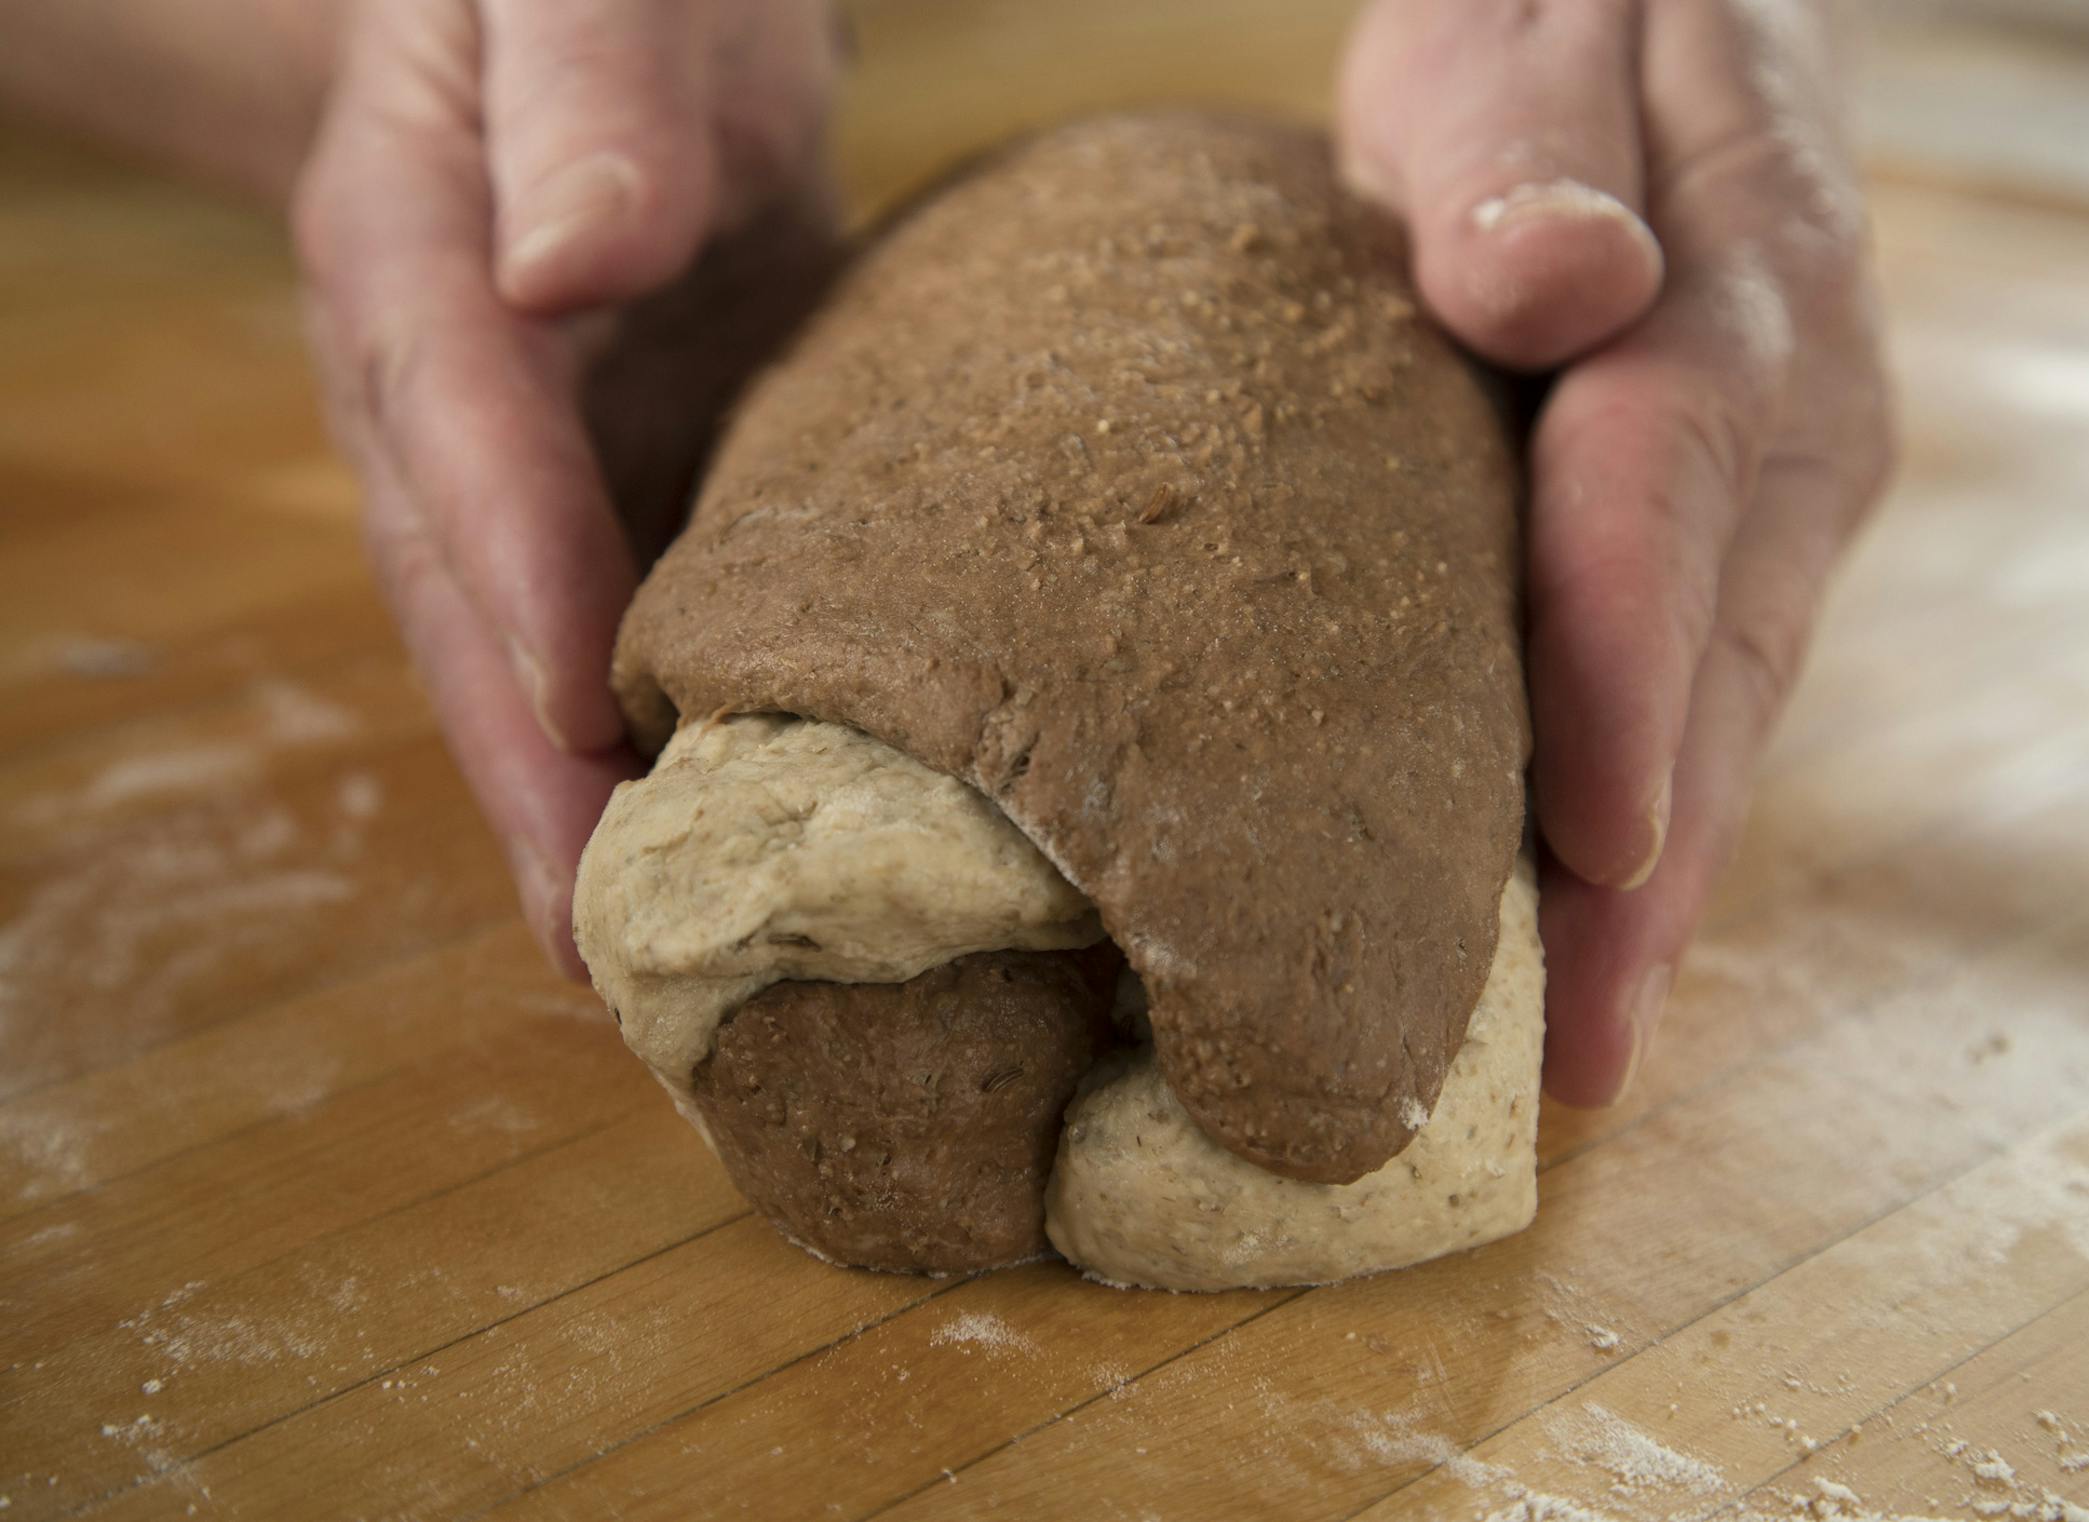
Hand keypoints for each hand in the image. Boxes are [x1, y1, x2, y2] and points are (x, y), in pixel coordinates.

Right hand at [293, 0, 842, 973]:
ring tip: (650, 976)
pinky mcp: (614, 495)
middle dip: (528, 780)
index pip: (463, 425)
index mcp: (419, 251)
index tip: (577, 718)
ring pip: (529, 656)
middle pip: (469, 602)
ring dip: (579, 817)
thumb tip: (573, 255)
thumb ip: (586, 96)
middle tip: (605, 953)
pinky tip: (722, 857)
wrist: (625, 26)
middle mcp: (445, 392)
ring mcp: (522, 464)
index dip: (517, 570)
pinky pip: (614, 636)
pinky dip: (652, 753)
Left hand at [1339, 0, 1894, 1103]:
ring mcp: (1786, 489)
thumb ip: (1528, 156)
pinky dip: (1653, 820)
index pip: (1667, 491)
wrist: (1637, 33)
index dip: (1627, 669)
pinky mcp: (1744, 537)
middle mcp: (1794, 412)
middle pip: (1719, 657)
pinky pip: (1705, 692)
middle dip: (1652, 864)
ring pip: (1727, 707)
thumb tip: (1554, 291)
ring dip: (1660, 886)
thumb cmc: (1547, 34)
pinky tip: (1597, 934)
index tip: (1589, 843)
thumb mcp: (1517, 45)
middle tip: (1575, 1048)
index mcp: (1735, 283)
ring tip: (1581, 1044)